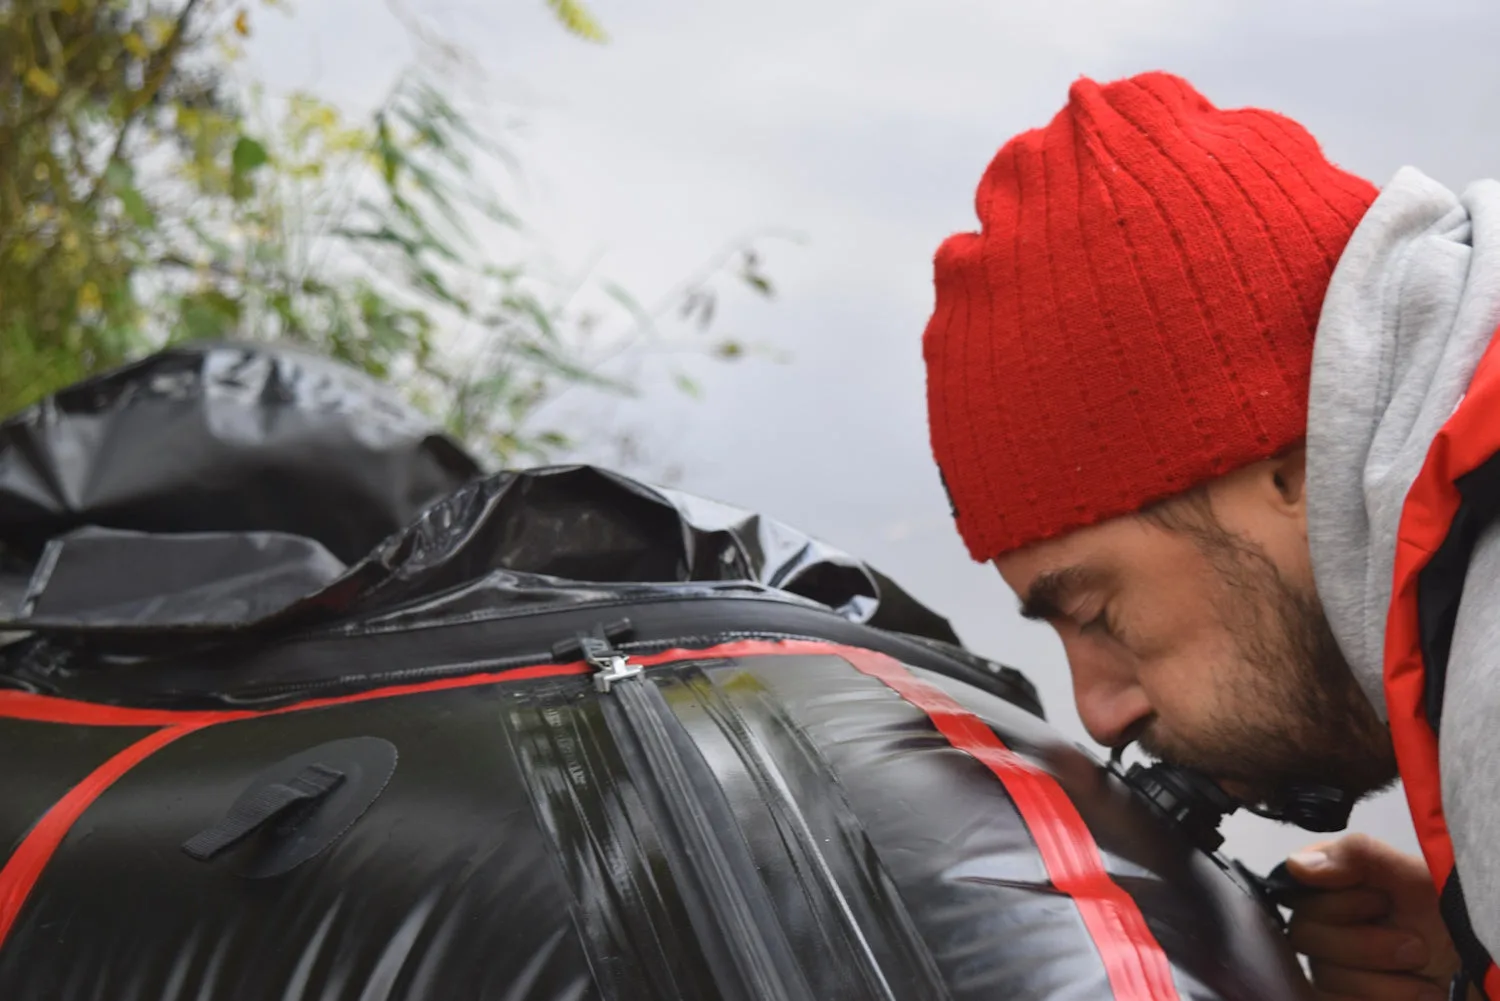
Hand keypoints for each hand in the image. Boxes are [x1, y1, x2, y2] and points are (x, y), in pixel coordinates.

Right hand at [1283, 833, 1463, 1000]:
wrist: (1484, 977)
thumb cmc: (1456, 924)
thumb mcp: (1418, 878)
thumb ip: (1359, 856)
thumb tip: (1296, 864)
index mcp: (1339, 885)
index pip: (1296, 885)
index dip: (1340, 900)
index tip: (1381, 902)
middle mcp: (1327, 924)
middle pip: (1304, 933)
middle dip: (1367, 945)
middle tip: (1416, 946)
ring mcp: (1332, 967)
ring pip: (1322, 975)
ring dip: (1382, 982)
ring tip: (1424, 980)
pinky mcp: (1340, 998)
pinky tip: (1411, 996)